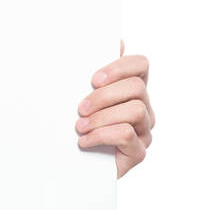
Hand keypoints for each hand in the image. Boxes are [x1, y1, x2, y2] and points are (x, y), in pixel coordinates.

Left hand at [75, 39, 153, 178]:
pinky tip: (84, 141)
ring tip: (80, 127)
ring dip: (102, 117)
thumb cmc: (72, 127)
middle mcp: (143, 108)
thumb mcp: (76, 97)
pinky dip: (102, 135)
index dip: (120, 67)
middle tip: (80, 108)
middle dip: (103, 96)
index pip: (141, 65)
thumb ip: (91, 73)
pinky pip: (128, 135)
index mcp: (130, 89)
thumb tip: (114, 40)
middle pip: (136, 87)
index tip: (93, 80)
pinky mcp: (137, 153)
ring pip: (135, 110)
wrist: (67, 169)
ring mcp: (143, 131)